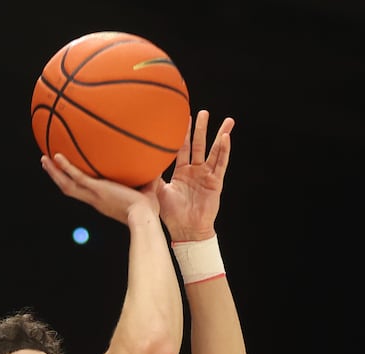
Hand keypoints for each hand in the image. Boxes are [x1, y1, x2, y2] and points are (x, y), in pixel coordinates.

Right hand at [40, 153, 160, 224]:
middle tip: (47, 165)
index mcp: (101, 201)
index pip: (83, 192)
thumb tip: (159, 164)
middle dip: (56, 177)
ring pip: (66, 184)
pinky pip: (76, 177)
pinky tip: (57, 156)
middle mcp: (94, 199)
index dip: (73, 184)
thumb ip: (150, 178)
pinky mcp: (96, 189)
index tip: (67, 176)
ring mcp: (93, 195)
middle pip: (68, 188)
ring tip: (44, 159)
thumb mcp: (147, 191)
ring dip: (54, 172)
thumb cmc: (148, 211)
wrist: (144, 217)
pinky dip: (65, 167)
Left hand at [152, 111, 234, 241]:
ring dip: (221, 136)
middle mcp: (195, 172)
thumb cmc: (171, 214)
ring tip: (227, 121)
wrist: (185, 230)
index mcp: (182, 172)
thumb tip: (137, 162)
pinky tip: (226, 138)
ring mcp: (207, 176)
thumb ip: (152, 176)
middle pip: (199, 145)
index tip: (183, 118)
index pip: (183, 148)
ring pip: (214, 151)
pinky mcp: (215, 183)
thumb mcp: (158, 191)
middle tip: (203, 112)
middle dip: (202, 129)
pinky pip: (221, 164)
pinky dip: (224, 151)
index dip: (183, 134)